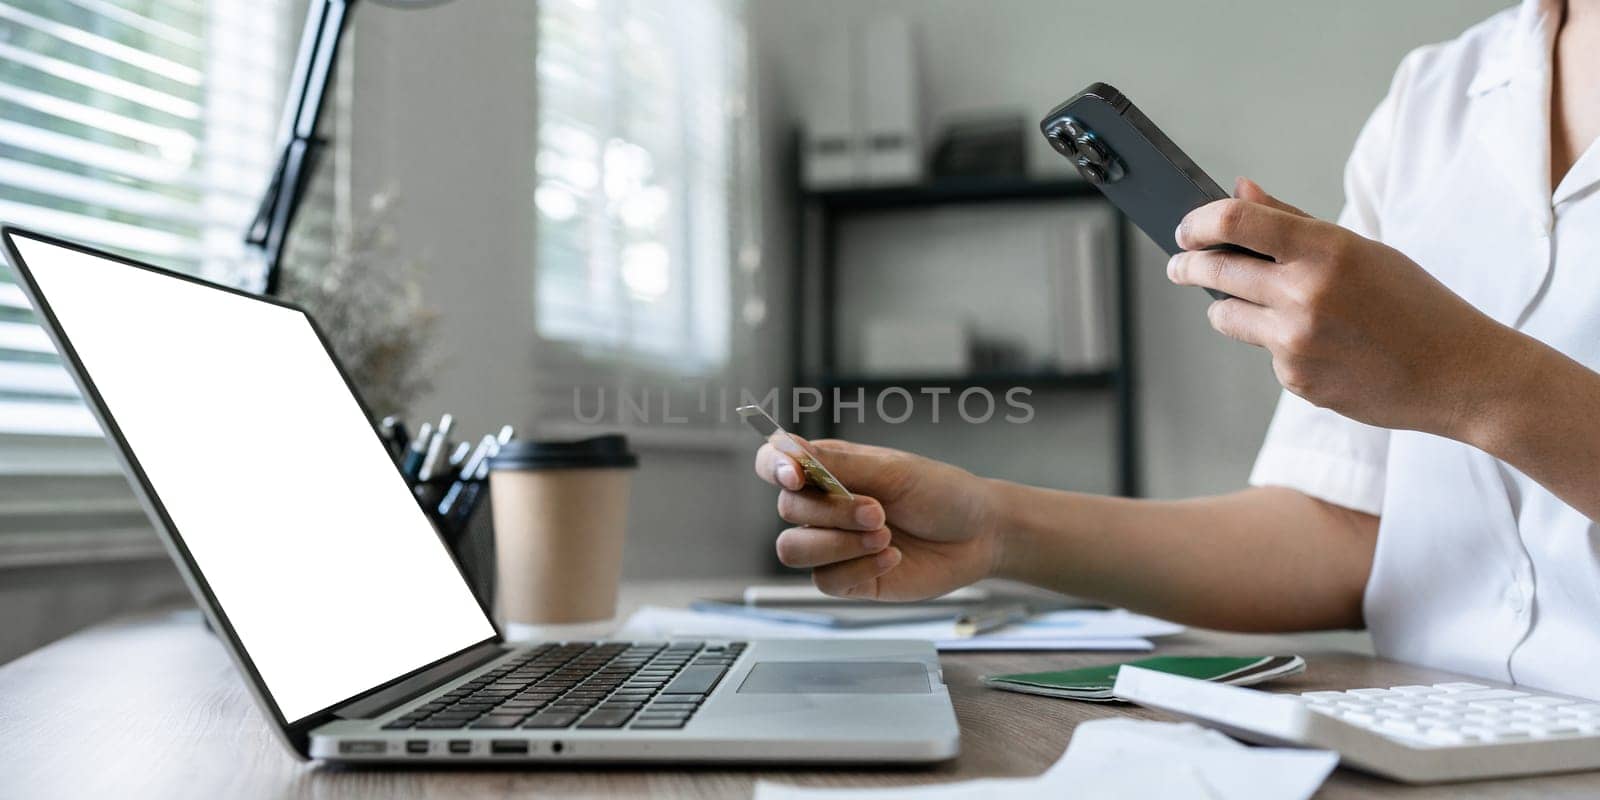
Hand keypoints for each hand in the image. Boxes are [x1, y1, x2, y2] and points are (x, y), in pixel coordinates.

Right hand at [753, 438, 999, 600]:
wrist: (980, 535)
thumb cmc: (942, 493)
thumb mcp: (894, 471)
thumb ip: (837, 464)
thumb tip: (789, 449)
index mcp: (828, 469)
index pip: (772, 462)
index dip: (773, 467)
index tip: (795, 476)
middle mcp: (824, 506)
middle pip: (787, 510)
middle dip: (833, 512)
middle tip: (879, 511)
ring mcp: (834, 544)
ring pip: (794, 550)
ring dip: (839, 544)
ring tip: (885, 536)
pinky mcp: (849, 579)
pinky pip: (825, 580)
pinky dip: (859, 568)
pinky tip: (893, 557)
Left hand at [1166, 177, 1517, 435]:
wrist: (1458, 373)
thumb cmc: (1413, 304)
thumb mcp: (1361, 250)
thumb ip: (1292, 221)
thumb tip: (1239, 189)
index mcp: (1326, 250)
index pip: (1236, 221)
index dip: (1199, 222)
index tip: (1186, 228)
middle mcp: (1304, 294)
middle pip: (1214, 271)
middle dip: (1187, 264)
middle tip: (1179, 263)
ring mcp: (1296, 341)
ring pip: (1226, 316)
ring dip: (1229, 306)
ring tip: (1261, 305)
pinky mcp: (1295, 379)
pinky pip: (1264, 352)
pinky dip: (1278, 345)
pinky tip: (1322, 346)